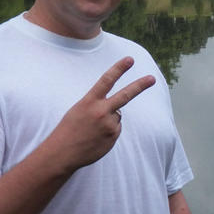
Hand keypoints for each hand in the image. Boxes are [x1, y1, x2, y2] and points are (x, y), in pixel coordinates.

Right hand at [47, 57, 155, 173]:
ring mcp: (108, 125)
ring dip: (109, 119)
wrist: (61, 154)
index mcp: (89, 102)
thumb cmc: (69, 129)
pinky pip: (116, 128)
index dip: (119, 68)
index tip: (130, 59)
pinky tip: (96, 137)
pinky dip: (108, 131)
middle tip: (152, 78)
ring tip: (92, 129)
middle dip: (140, 85)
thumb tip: (119, 109)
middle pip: (126, 95)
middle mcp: (101, 111)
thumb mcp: (79, 109)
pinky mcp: (113, 136)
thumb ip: (98, 105)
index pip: (106, 80)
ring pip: (117, 115)